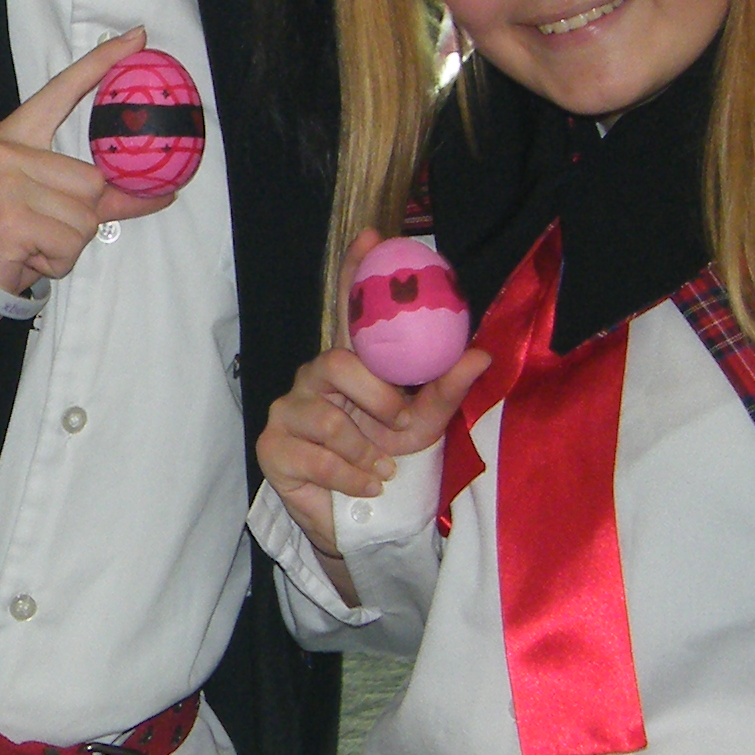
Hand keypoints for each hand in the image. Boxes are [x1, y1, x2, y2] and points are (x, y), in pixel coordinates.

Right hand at [0, 28, 180, 292]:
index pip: (63, 90)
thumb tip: (161, 191)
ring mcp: (6, 183)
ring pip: (86, 217)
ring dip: (69, 244)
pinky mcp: (11, 219)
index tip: (138, 37)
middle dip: (80, 219)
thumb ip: (100, 195)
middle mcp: (7, 152)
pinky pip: (71, 243)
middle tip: (41, 232)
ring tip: (33, 246)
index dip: (101, 64)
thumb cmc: (3, 241)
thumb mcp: (46, 207)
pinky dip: (58, 262)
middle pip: (93, 181)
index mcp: (13, 137)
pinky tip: (27, 259)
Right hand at [257, 233, 487, 561]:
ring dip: (366, 450)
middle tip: (400, 420)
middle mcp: (313, 379)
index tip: (373, 236)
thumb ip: (446, 389)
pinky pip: (315, 456)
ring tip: (383, 468)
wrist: (360, 519)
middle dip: (376, 395)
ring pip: (327, 417)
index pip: (347, 309)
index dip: (355, 272)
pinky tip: (366, 486)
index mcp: (349, 364)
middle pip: (337, 362)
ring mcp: (288, 411)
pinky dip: (351, 476)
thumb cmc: (387, 460)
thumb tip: (480, 353)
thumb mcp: (424, 424)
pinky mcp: (273, 448)